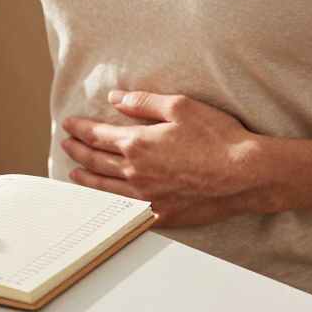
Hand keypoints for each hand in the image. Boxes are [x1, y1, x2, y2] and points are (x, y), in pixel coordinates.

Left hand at [61, 90, 274, 226]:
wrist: (245, 174)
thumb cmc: (217, 138)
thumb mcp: (180, 107)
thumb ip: (143, 102)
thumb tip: (116, 98)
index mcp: (137, 143)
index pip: (97, 135)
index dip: (80, 129)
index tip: (69, 125)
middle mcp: (135, 172)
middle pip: (95, 161)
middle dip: (77, 151)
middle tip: (67, 145)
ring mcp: (146, 196)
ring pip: (104, 188)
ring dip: (86, 179)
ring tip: (74, 173)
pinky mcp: (160, 213)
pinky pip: (125, 210)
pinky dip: (108, 203)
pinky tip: (104, 200)